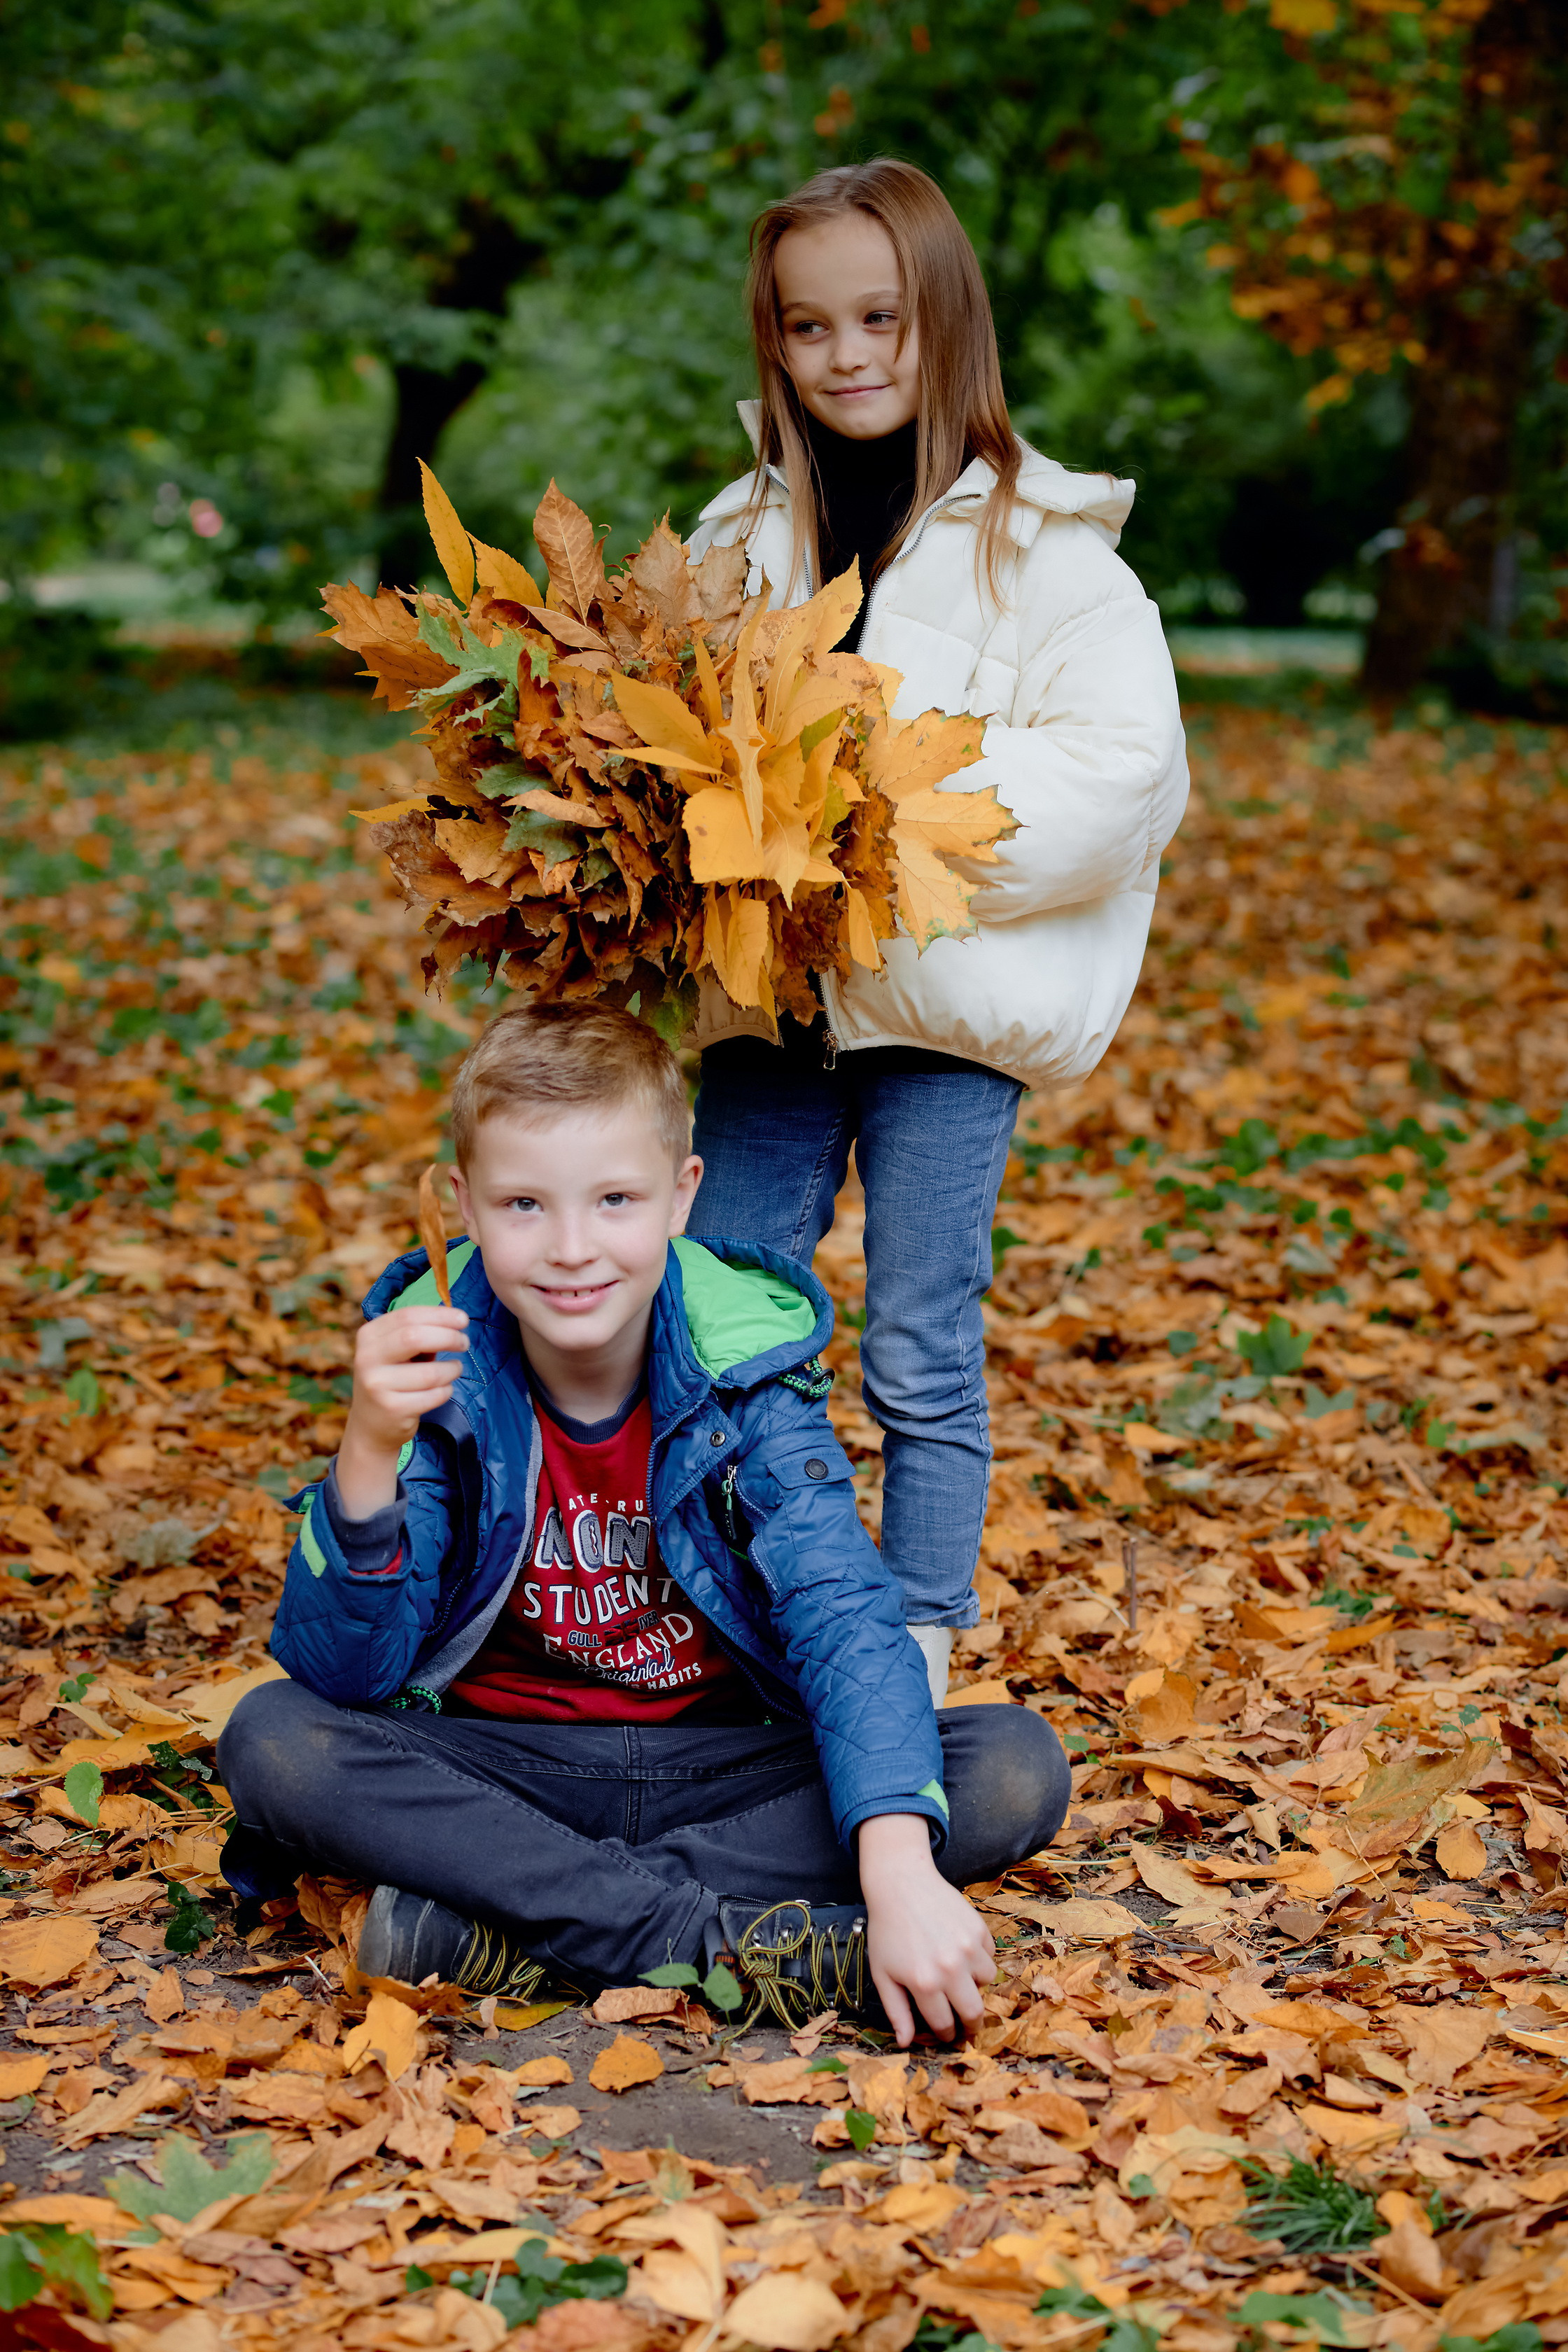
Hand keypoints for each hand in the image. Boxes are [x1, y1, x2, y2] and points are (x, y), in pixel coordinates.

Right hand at [336, 1307, 467, 1516]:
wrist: (370, 1426)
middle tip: (464, 1343)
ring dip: (452, 1370)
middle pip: (416, 1337)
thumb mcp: (395, 1352)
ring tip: (454, 1369)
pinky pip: (434, 1395)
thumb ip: (419, 1333)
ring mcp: (377, 1385)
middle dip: (449, 1337)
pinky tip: (442, 1389)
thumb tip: (455, 1320)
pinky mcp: (393, 1409)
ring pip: (431, 1372)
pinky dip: (446, 1391)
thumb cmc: (392, 1379)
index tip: (463, 1319)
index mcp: (369, 1336)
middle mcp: (367, 1359)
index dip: (440, 1315)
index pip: (408, 1315)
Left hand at [857, 1813, 994, 2046]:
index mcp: (924, 1984)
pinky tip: (960, 1949)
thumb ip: (897, 2012)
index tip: (945, 2031)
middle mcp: (950, 1968)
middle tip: (965, 2021)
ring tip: (958, 1975)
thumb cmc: (887, 1932)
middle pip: (974, 2013)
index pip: (945, 2024)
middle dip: (970, 2023)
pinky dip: (979, 1959)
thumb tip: (906, 2043)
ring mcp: (968, 1947)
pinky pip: (990, 1955)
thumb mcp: (883, 1974)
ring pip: (987, 1982)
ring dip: (975, 1985)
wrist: (901, 1884)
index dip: (946, 2033)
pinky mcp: (979, 1929)